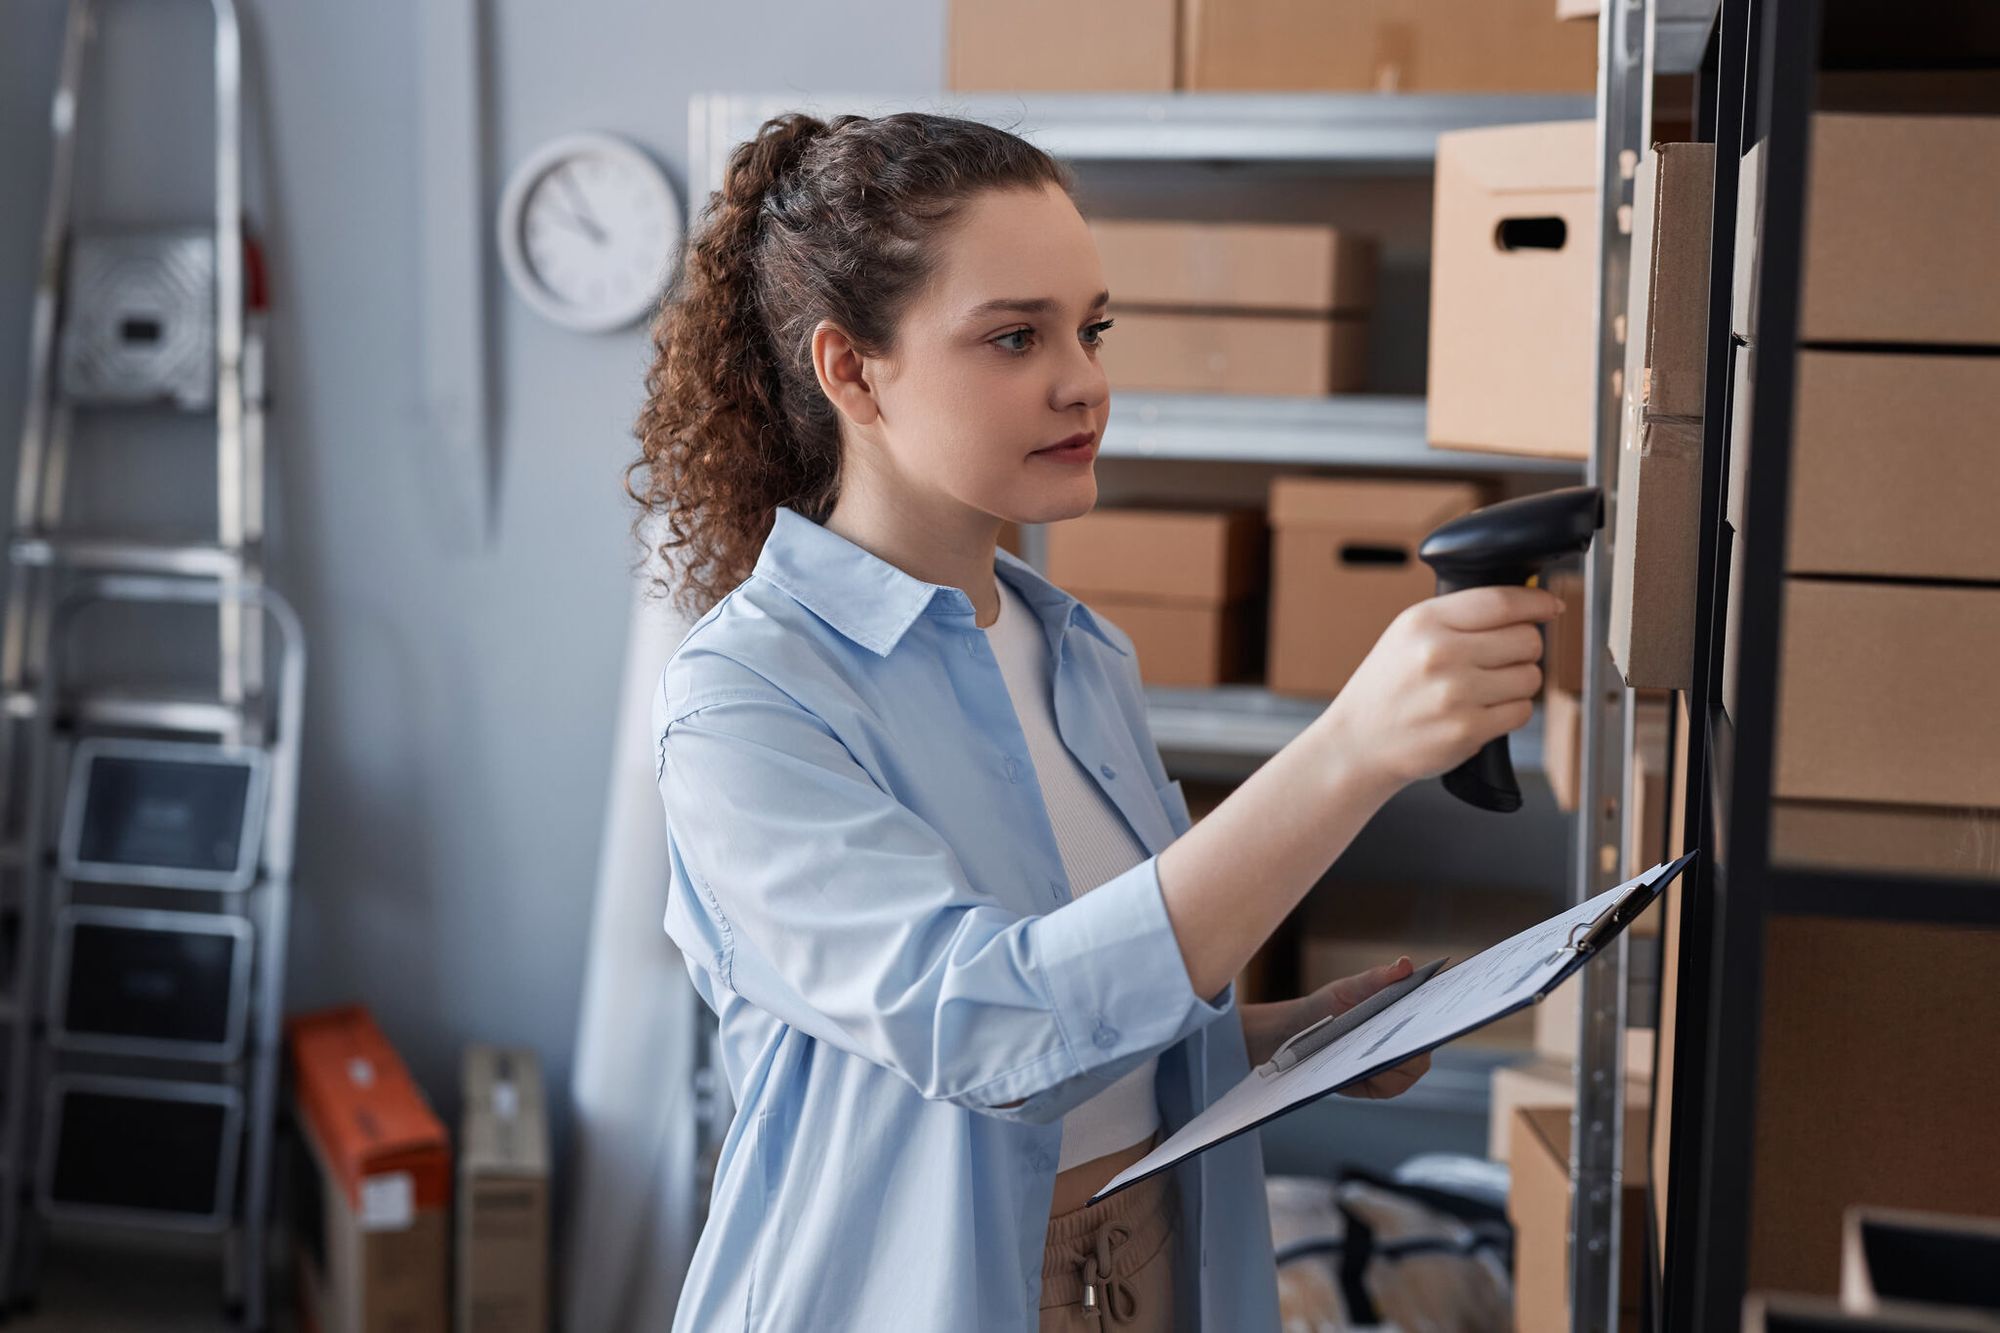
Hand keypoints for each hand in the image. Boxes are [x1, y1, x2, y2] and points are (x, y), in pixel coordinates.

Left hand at [1239, 957, 1432, 1098]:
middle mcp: (1408, 1048)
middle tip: (1395, 1032)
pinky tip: (1360, 1064)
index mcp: (1408, 1019)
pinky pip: (1386, 1086)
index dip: (1438, 1019)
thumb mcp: (1350, 988)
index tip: (1426, 1013)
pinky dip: (1377, 1076)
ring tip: (1372, 1046)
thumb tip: (1406, 963)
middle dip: (1412, 1044)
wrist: (1298, 1031)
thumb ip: (1378, 977)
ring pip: (1407, 1073)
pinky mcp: (1378, 1088)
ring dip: (1391, 1061)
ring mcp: (1396, 1071)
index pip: (1433, 1021)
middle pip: (1423, 1052)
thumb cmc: (1330, 1005)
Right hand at [1316, 585, 1562, 793]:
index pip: (1501, 602)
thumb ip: (1459, 617)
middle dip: (1526, 648)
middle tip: (1505, 657)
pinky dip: (1511, 711)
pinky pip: (1521, 711)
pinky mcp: (1467, 730)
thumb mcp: (1408, 635)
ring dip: (1519, 682)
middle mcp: (1439, 654)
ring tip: (1487, 688)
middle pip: (1527, 639)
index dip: (1536, 602)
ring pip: (1530, 677)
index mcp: (1424, 622)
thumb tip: (1524, 608)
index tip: (1549, 606)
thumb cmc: (1388, 686)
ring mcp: (1454, 694)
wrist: (1358, 741)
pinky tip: (1483, 710)